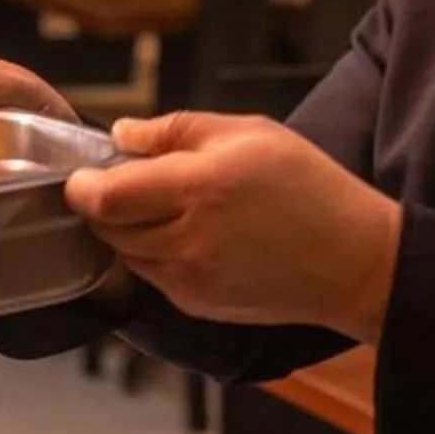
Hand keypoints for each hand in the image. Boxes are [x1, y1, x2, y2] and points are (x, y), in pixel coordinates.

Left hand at [65, 113, 400, 341]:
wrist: (352, 261)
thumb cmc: (308, 188)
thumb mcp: (250, 133)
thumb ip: (177, 130)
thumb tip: (121, 135)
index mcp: (198, 187)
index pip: (105, 196)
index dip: (82, 183)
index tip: (87, 171)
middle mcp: (187, 239)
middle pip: (106, 226)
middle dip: (104, 203)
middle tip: (130, 182)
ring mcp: (188, 278)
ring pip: (124, 252)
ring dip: (127, 229)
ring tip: (165, 207)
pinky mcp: (195, 303)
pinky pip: (150, 274)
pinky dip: (152, 253)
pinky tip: (188, 234)